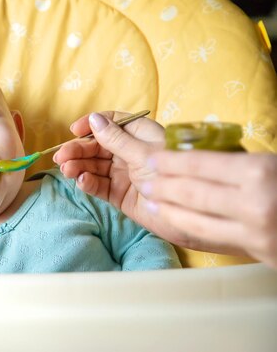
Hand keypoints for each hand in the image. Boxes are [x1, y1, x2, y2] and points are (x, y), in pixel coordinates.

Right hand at [53, 111, 189, 244]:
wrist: (190, 214)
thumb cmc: (172, 174)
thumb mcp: (143, 152)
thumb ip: (116, 138)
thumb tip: (94, 120)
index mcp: (140, 134)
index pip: (110, 122)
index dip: (91, 124)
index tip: (74, 130)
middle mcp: (129, 152)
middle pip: (97, 145)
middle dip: (78, 149)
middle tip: (61, 157)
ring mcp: (123, 174)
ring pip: (94, 165)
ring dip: (78, 166)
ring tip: (67, 170)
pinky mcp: (119, 195)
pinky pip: (98, 185)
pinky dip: (88, 182)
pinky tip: (82, 181)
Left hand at [145, 151, 276, 267]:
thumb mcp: (268, 163)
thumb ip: (233, 161)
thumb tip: (191, 157)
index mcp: (256, 171)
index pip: (198, 164)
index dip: (169, 161)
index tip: (152, 159)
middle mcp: (252, 202)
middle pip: (191, 193)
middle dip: (162, 187)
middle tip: (144, 182)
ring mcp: (255, 232)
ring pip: (195, 220)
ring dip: (167, 210)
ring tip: (150, 201)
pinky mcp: (259, 251)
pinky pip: (213, 237)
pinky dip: (188, 226)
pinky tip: (173, 219)